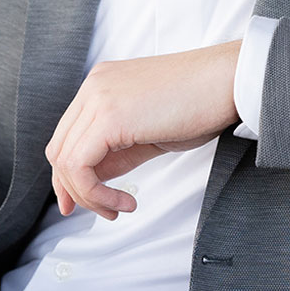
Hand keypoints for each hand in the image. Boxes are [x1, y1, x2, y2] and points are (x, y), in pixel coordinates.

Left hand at [45, 42, 240, 219]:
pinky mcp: (109, 117)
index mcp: (101, 84)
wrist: (230, 79)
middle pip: (59, 148)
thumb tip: (94, 179)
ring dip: (89, 196)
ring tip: (120, 207)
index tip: (88, 201)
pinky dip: (96, 193)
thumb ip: (117, 150)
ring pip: (66, 161)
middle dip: (74, 189)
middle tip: (103, 211)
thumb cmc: (202, 102)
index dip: (71, 175)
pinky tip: (126, 201)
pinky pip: (80, 166)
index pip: (68, 135)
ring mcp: (98, 98)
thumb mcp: (149, 129)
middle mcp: (93, 86)